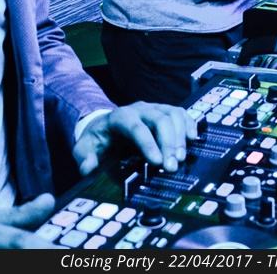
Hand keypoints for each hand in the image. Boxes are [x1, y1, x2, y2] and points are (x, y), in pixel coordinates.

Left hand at [73, 102, 191, 175]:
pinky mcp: (165, 112)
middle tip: (172, 166)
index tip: (157, 162)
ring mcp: (154, 108)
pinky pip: (181, 113)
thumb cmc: (98, 138)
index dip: (148, 143)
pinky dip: (188, 124)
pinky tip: (192, 140)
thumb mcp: (84, 147)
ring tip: (181, 158)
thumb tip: (88, 167)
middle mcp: (139, 109)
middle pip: (160, 119)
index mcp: (120, 117)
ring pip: (173, 114)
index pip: (136, 127)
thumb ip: (84, 156)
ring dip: (180, 136)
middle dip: (168, 143)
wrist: (106, 125)